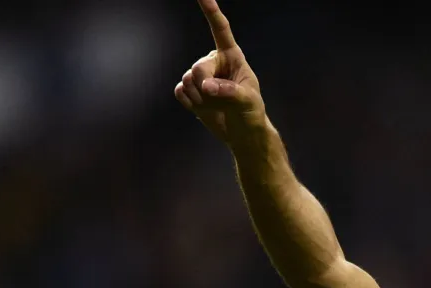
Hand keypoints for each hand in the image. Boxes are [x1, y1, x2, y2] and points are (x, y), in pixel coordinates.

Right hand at [175, 0, 266, 145]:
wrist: (241, 133)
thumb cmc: (251, 112)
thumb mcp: (247, 102)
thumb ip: (229, 92)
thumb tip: (207, 87)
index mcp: (232, 56)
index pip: (220, 29)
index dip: (211, 11)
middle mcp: (214, 61)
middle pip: (198, 68)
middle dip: (204, 87)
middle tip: (217, 99)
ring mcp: (200, 76)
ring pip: (188, 81)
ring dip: (200, 100)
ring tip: (215, 105)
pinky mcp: (189, 90)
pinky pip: (180, 92)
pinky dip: (190, 104)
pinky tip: (202, 108)